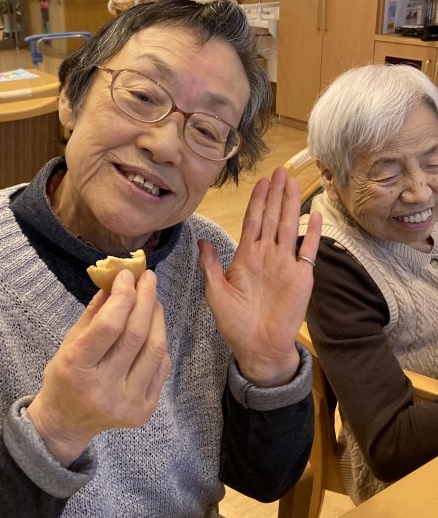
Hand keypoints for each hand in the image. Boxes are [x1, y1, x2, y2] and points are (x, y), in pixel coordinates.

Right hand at [27, 269, 169, 466]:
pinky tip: (153, 328)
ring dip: (157, 317)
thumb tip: (117, 281)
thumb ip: (95, 312)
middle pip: (135, 335)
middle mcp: (103, 389)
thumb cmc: (65, 376)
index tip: (127, 275)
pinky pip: (161, 367)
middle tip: (148, 278)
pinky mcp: (144, 412)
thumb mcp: (70, 341)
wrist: (66, 423)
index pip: (109, 326)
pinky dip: (159, 342)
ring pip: (155, 349)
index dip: (123, 295)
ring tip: (153, 299)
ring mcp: (127, 403)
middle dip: (145, 299)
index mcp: (77, 368)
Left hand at [198, 165, 321, 387]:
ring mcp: (285, 264)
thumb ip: (211, 266)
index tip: (261, 181)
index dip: (257, 200)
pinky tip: (315, 213)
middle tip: (281, 170)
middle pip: (272, 217)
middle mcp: (267, 255)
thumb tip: (201, 241)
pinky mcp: (302, 277)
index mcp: (246, 256)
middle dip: (276, 194)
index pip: (253, 221)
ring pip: (289, 226)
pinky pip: (308, 251)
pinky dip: (313, 233)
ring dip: (291, 204)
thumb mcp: (216, 292)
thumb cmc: (235, 323)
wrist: (258, 347)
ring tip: (294, 182)